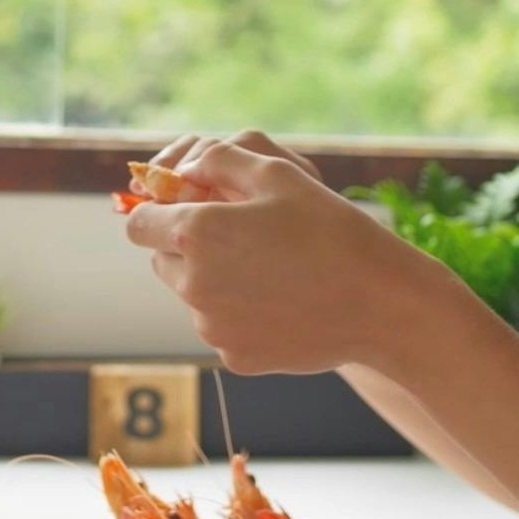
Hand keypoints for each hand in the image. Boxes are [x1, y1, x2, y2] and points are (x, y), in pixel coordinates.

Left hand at [125, 131, 432, 374]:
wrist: (380, 303)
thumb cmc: (331, 229)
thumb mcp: (276, 174)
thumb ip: (217, 161)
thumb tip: (182, 170)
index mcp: (196, 233)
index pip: (138, 223)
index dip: (159, 211)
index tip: (186, 208)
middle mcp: (194, 284)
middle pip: (163, 260)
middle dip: (187, 246)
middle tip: (239, 236)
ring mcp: (212, 327)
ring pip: (193, 296)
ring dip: (214, 280)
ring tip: (270, 269)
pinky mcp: (234, 358)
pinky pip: (222, 328)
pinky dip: (240, 315)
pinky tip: (283, 301)